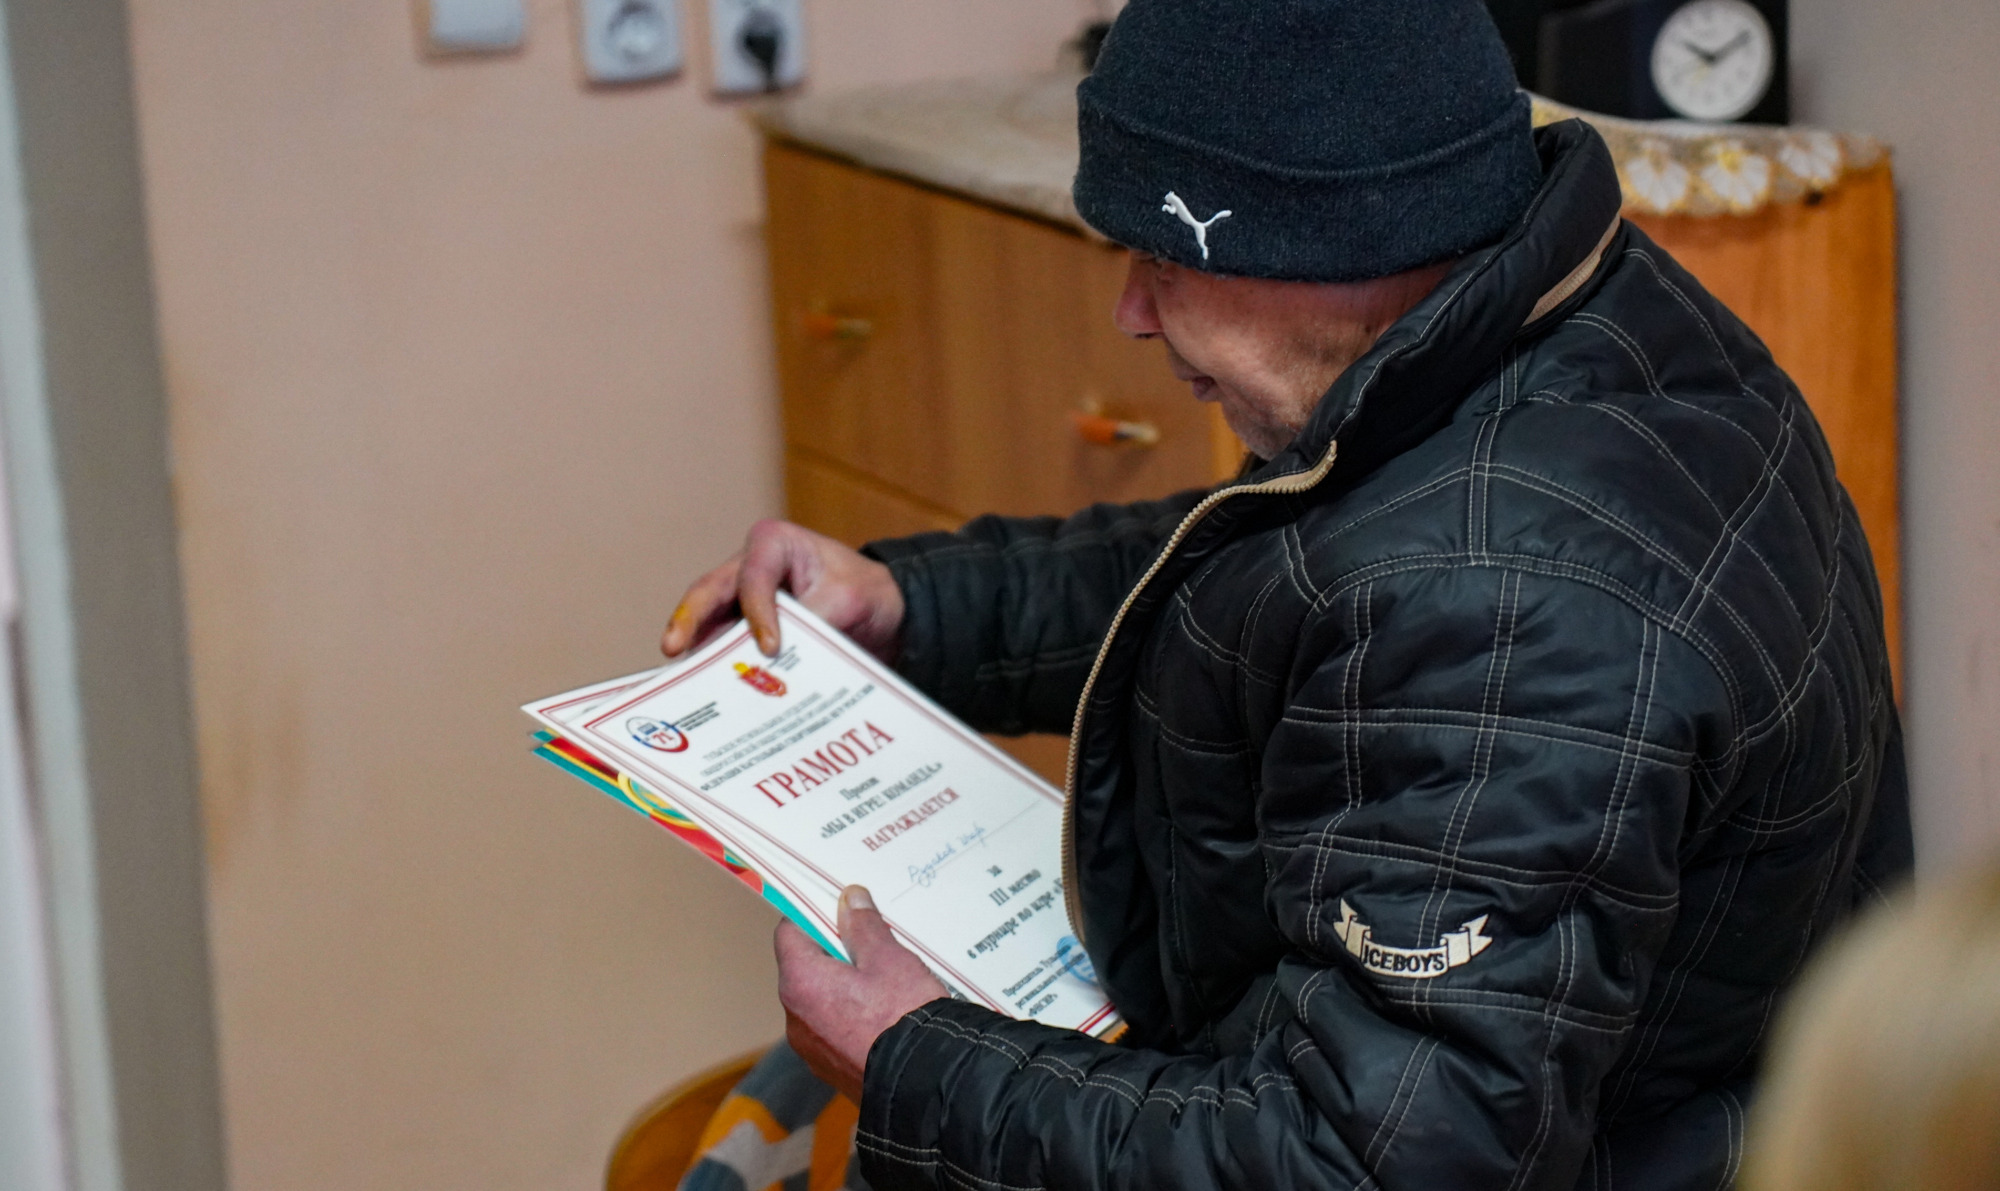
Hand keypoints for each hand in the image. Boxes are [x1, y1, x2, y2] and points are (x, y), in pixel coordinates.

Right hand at [662, 519, 904, 661]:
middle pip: (709, 594)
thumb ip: (813, 620)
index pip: (753, 578)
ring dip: (699, 652)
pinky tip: (709, 697)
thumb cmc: (864, 592)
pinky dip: (716, 668)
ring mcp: (739, 599)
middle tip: (672, 649)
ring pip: (709, 624)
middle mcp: (748, 567)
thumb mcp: (848, 600)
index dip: (757, 613)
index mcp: (774, 543)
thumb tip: (776, 656)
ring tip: (685, 684)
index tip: (771, 649)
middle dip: (688, 621)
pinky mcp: (741, 629)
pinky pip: (723, 647)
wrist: (880, 611)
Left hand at [774, 886, 948, 1102]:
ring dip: (844, 987)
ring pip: (820, 1001)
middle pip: (805, 968)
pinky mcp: (830, 1070)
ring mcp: (811, 1049)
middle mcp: (795, 1018)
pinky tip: (885, 1015)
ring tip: (885, 982)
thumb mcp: (887, 958)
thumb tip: (849, 899)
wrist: (926, 1085)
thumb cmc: (903, 1017)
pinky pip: (833, 1031)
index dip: (812, 915)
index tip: (838, 908)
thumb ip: (863, 926)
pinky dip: (851, 1018)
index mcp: (801, 983)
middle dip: (834, 952)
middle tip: (872, 944)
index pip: (788, 933)